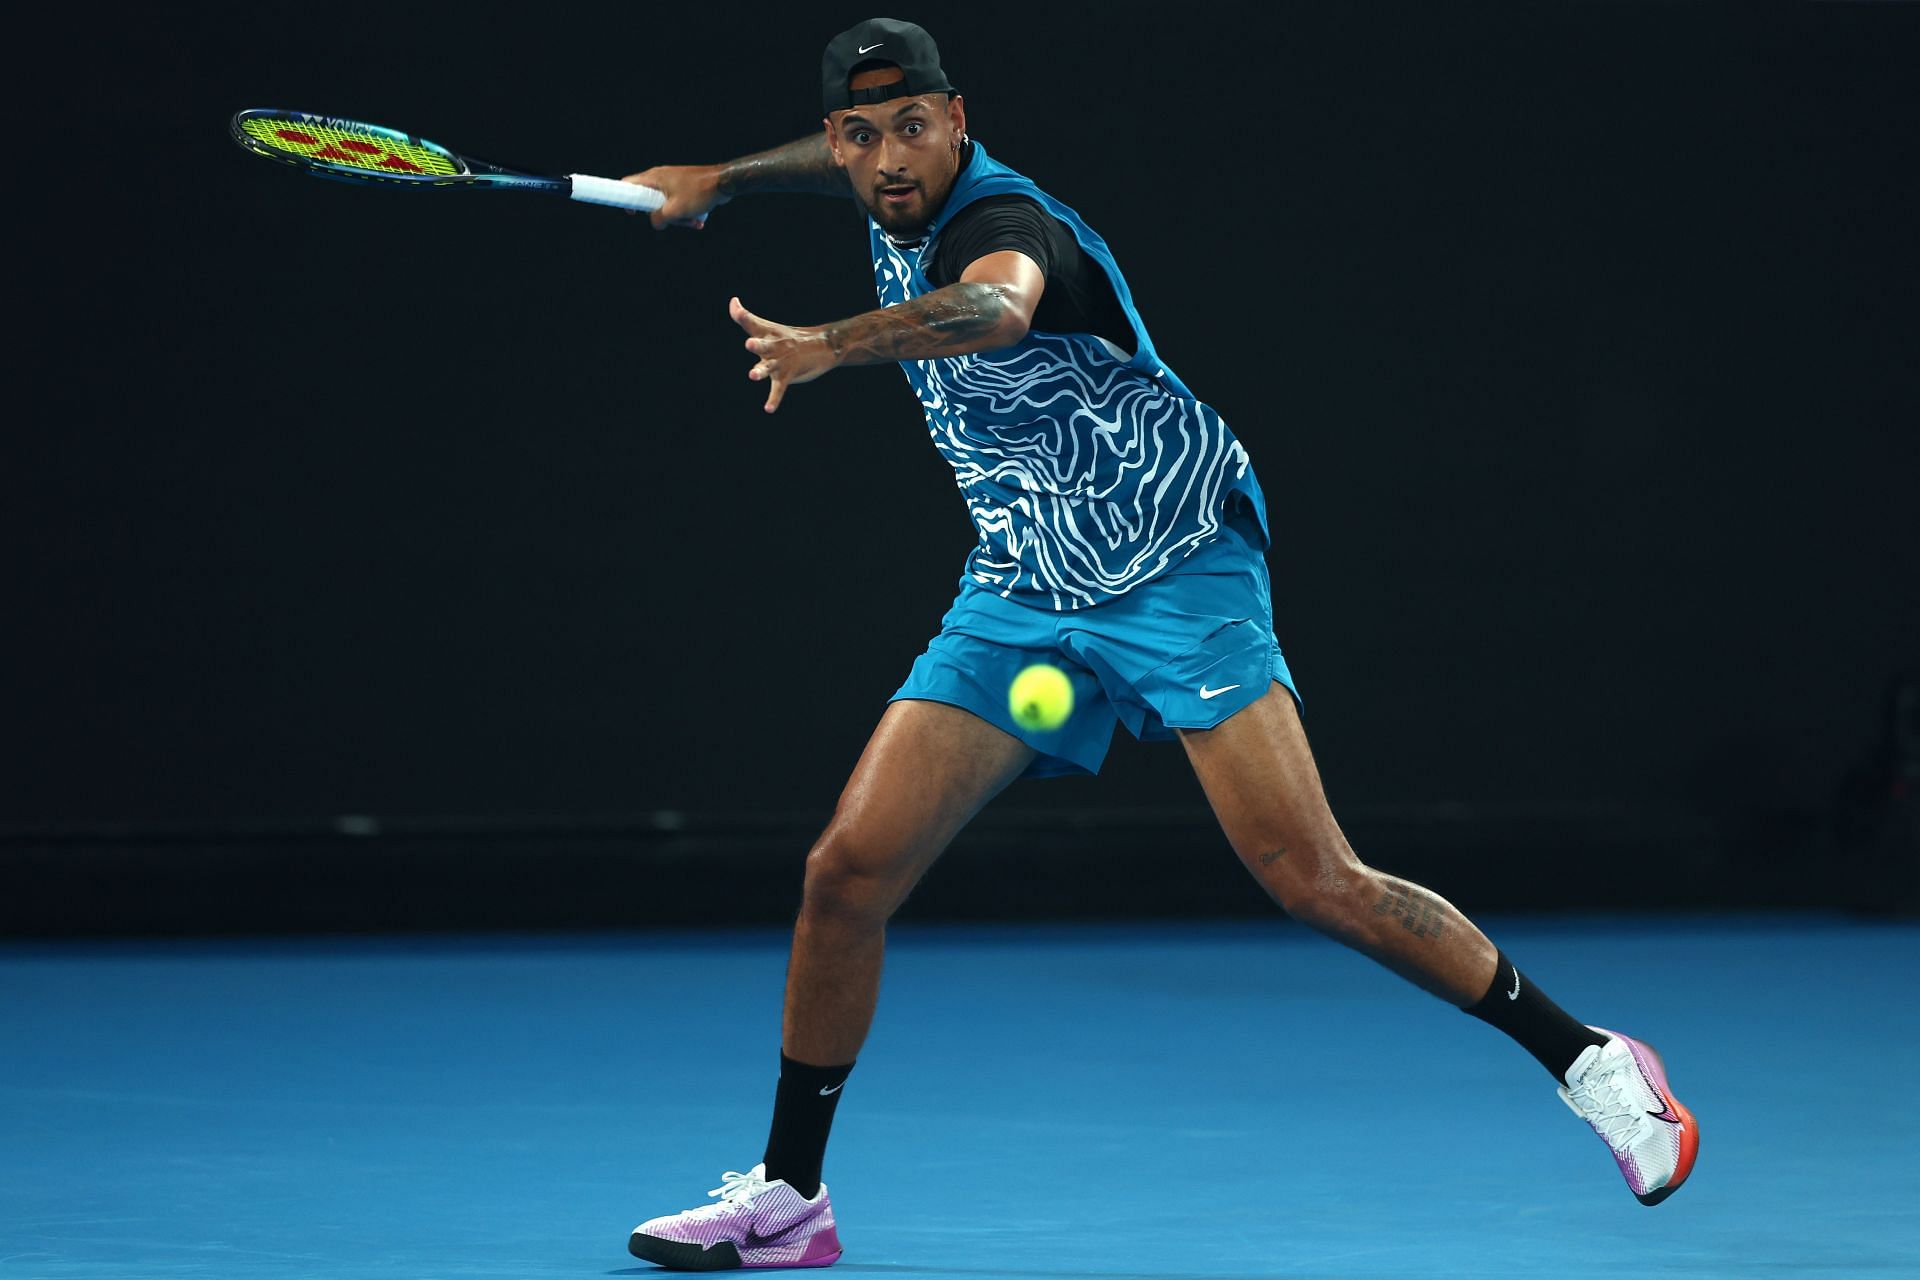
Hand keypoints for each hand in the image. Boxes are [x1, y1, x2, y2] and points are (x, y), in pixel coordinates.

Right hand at [620, 164, 728, 230]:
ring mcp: (672, 182)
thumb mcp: (675, 210)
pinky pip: (678, 204)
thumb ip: (659, 219)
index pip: (629, 184)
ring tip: (691, 221)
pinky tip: (697, 220)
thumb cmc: (699, 192)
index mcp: (654, 178)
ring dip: (678, 218)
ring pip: (666, 205)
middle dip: (661, 215)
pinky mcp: (683, 187)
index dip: (626, 199)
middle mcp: (661, 177)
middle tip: (672, 220)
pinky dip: (685, 213)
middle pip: (649, 200)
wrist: (723, 183)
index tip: (632, 213)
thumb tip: (655, 224)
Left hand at [731, 297, 835, 412]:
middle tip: (750, 343)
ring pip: (768, 367)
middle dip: (757, 344)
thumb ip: (745, 317)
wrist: (822, 347)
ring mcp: (780, 362)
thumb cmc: (787, 337)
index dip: (741, 314)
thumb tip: (733, 301)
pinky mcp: (787, 376)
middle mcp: (772, 347)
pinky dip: (774, 399)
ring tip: (752, 375)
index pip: (750, 322)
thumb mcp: (766, 326)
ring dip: (760, 371)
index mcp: (766, 334)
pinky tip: (768, 409)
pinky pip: (778, 389)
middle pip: (763, 344)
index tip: (735, 304)